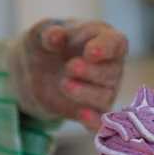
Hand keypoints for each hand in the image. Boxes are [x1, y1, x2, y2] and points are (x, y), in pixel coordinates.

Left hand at [8, 20, 127, 130]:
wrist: (38, 68)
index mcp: (103, 38)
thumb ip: (48, 33)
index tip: (90, 52)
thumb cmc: (48, 42)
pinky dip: (95, 122)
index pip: (115, 43)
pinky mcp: (92, 111)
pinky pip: (101, 121)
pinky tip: (83, 117)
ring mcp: (104, 90)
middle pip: (111, 72)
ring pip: (104, 97)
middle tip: (69, 67)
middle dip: (91, 72)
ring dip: (86, 94)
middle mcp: (110, 65)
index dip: (106, 48)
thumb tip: (56, 36)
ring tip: (64, 84)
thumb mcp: (40, 33)